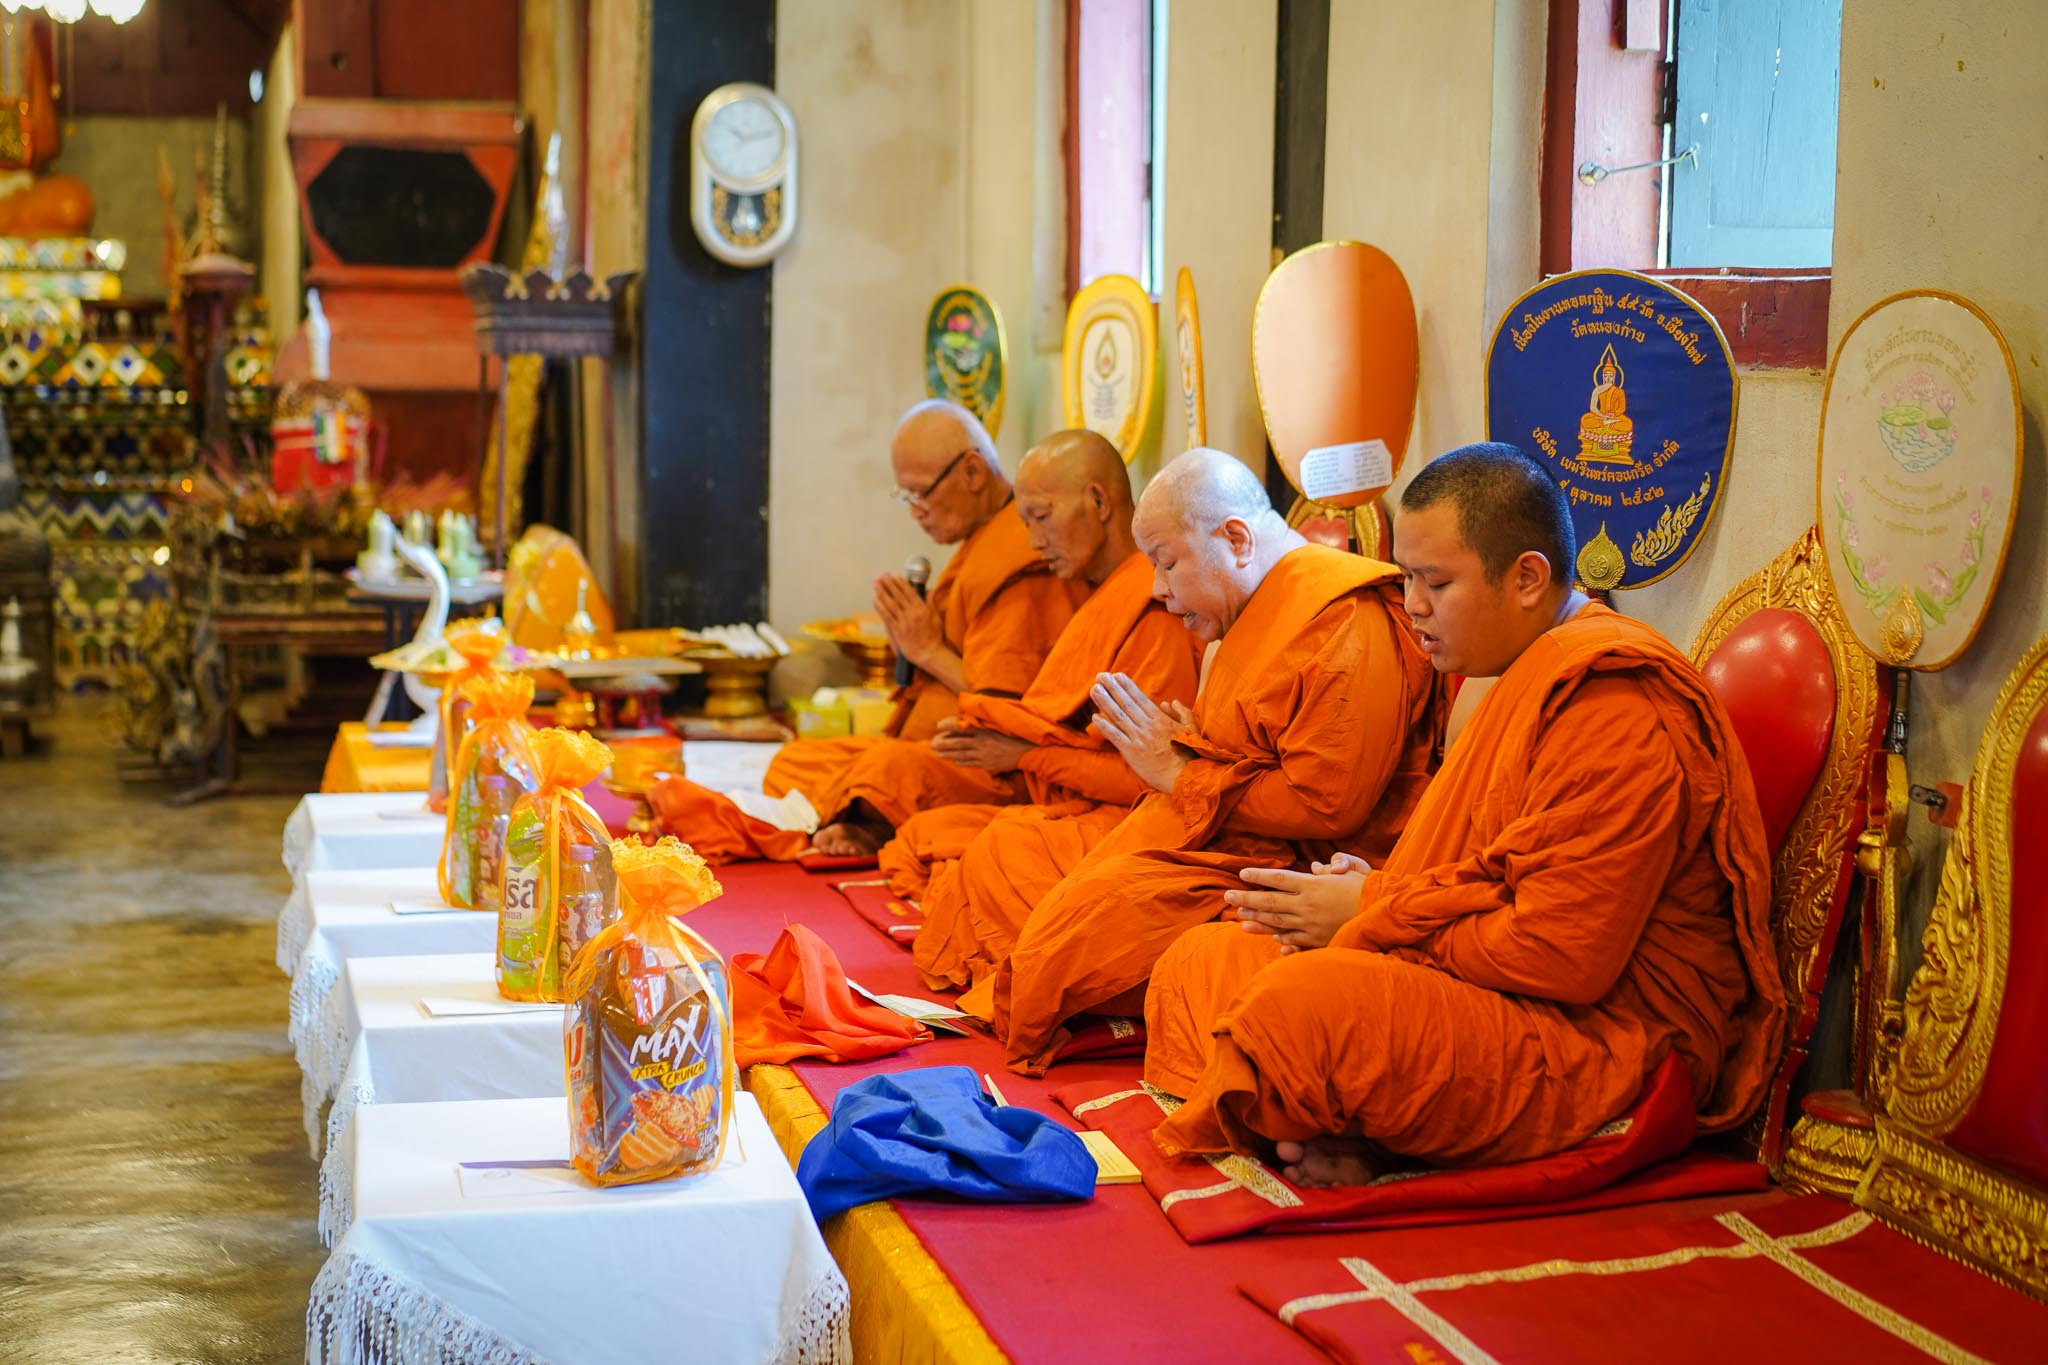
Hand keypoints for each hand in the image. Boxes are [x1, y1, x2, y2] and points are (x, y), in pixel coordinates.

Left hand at [873, 572, 946, 670]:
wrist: (929, 654)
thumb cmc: (935, 637)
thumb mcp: (936, 618)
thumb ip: (931, 603)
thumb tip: (930, 590)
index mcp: (923, 609)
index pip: (909, 592)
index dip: (900, 582)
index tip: (894, 575)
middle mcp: (912, 614)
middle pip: (898, 595)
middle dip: (889, 584)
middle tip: (881, 576)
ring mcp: (904, 622)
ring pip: (891, 604)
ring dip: (882, 592)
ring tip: (876, 583)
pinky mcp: (897, 631)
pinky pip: (886, 616)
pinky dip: (880, 606)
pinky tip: (875, 599)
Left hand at [930, 726, 1033, 772]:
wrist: (1029, 750)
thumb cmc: (1016, 732)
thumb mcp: (1000, 722)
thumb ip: (985, 719)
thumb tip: (972, 714)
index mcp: (984, 728)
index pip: (962, 725)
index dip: (948, 725)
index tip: (938, 725)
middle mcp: (982, 741)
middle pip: (957, 742)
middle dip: (943, 743)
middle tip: (932, 743)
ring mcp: (984, 754)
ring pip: (962, 754)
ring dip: (948, 754)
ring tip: (938, 753)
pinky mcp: (988, 764)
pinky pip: (971, 763)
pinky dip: (962, 761)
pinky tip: (955, 761)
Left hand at [1089, 671, 1188, 792]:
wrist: (1184, 777)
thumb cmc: (1189, 754)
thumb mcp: (1191, 729)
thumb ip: (1182, 712)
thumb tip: (1168, 702)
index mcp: (1160, 719)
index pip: (1140, 698)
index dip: (1127, 686)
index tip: (1117, 675)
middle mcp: (1147, 725)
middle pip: (1126, 703)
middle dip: (1112, 688)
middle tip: (1101, 675)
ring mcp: (1138, 738)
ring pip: (1118, 716)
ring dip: (1105, 702)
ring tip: (1094, 689)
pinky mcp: (1131, 752)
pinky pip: (1115, 737)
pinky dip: (1104, 727)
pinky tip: (1094, 717)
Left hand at [1224, 855, 1372, 953]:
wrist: (1385, 917)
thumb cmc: (1369, 890)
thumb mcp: (1351, 872)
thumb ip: (1331, 868)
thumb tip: (1315, 868)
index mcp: (1313, 886)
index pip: (1279, 879)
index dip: (1258, 876)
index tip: (1241, 873)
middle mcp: (1307, 906)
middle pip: (1270, 902)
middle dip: (1246, 898)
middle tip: (1227, 896)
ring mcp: (1310, 926)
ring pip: (1277, 923)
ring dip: (1257, 920)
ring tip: (1239, 918)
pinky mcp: (1317, 941)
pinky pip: (1294, 940)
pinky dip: (1281, 938)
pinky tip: (1270, 937)